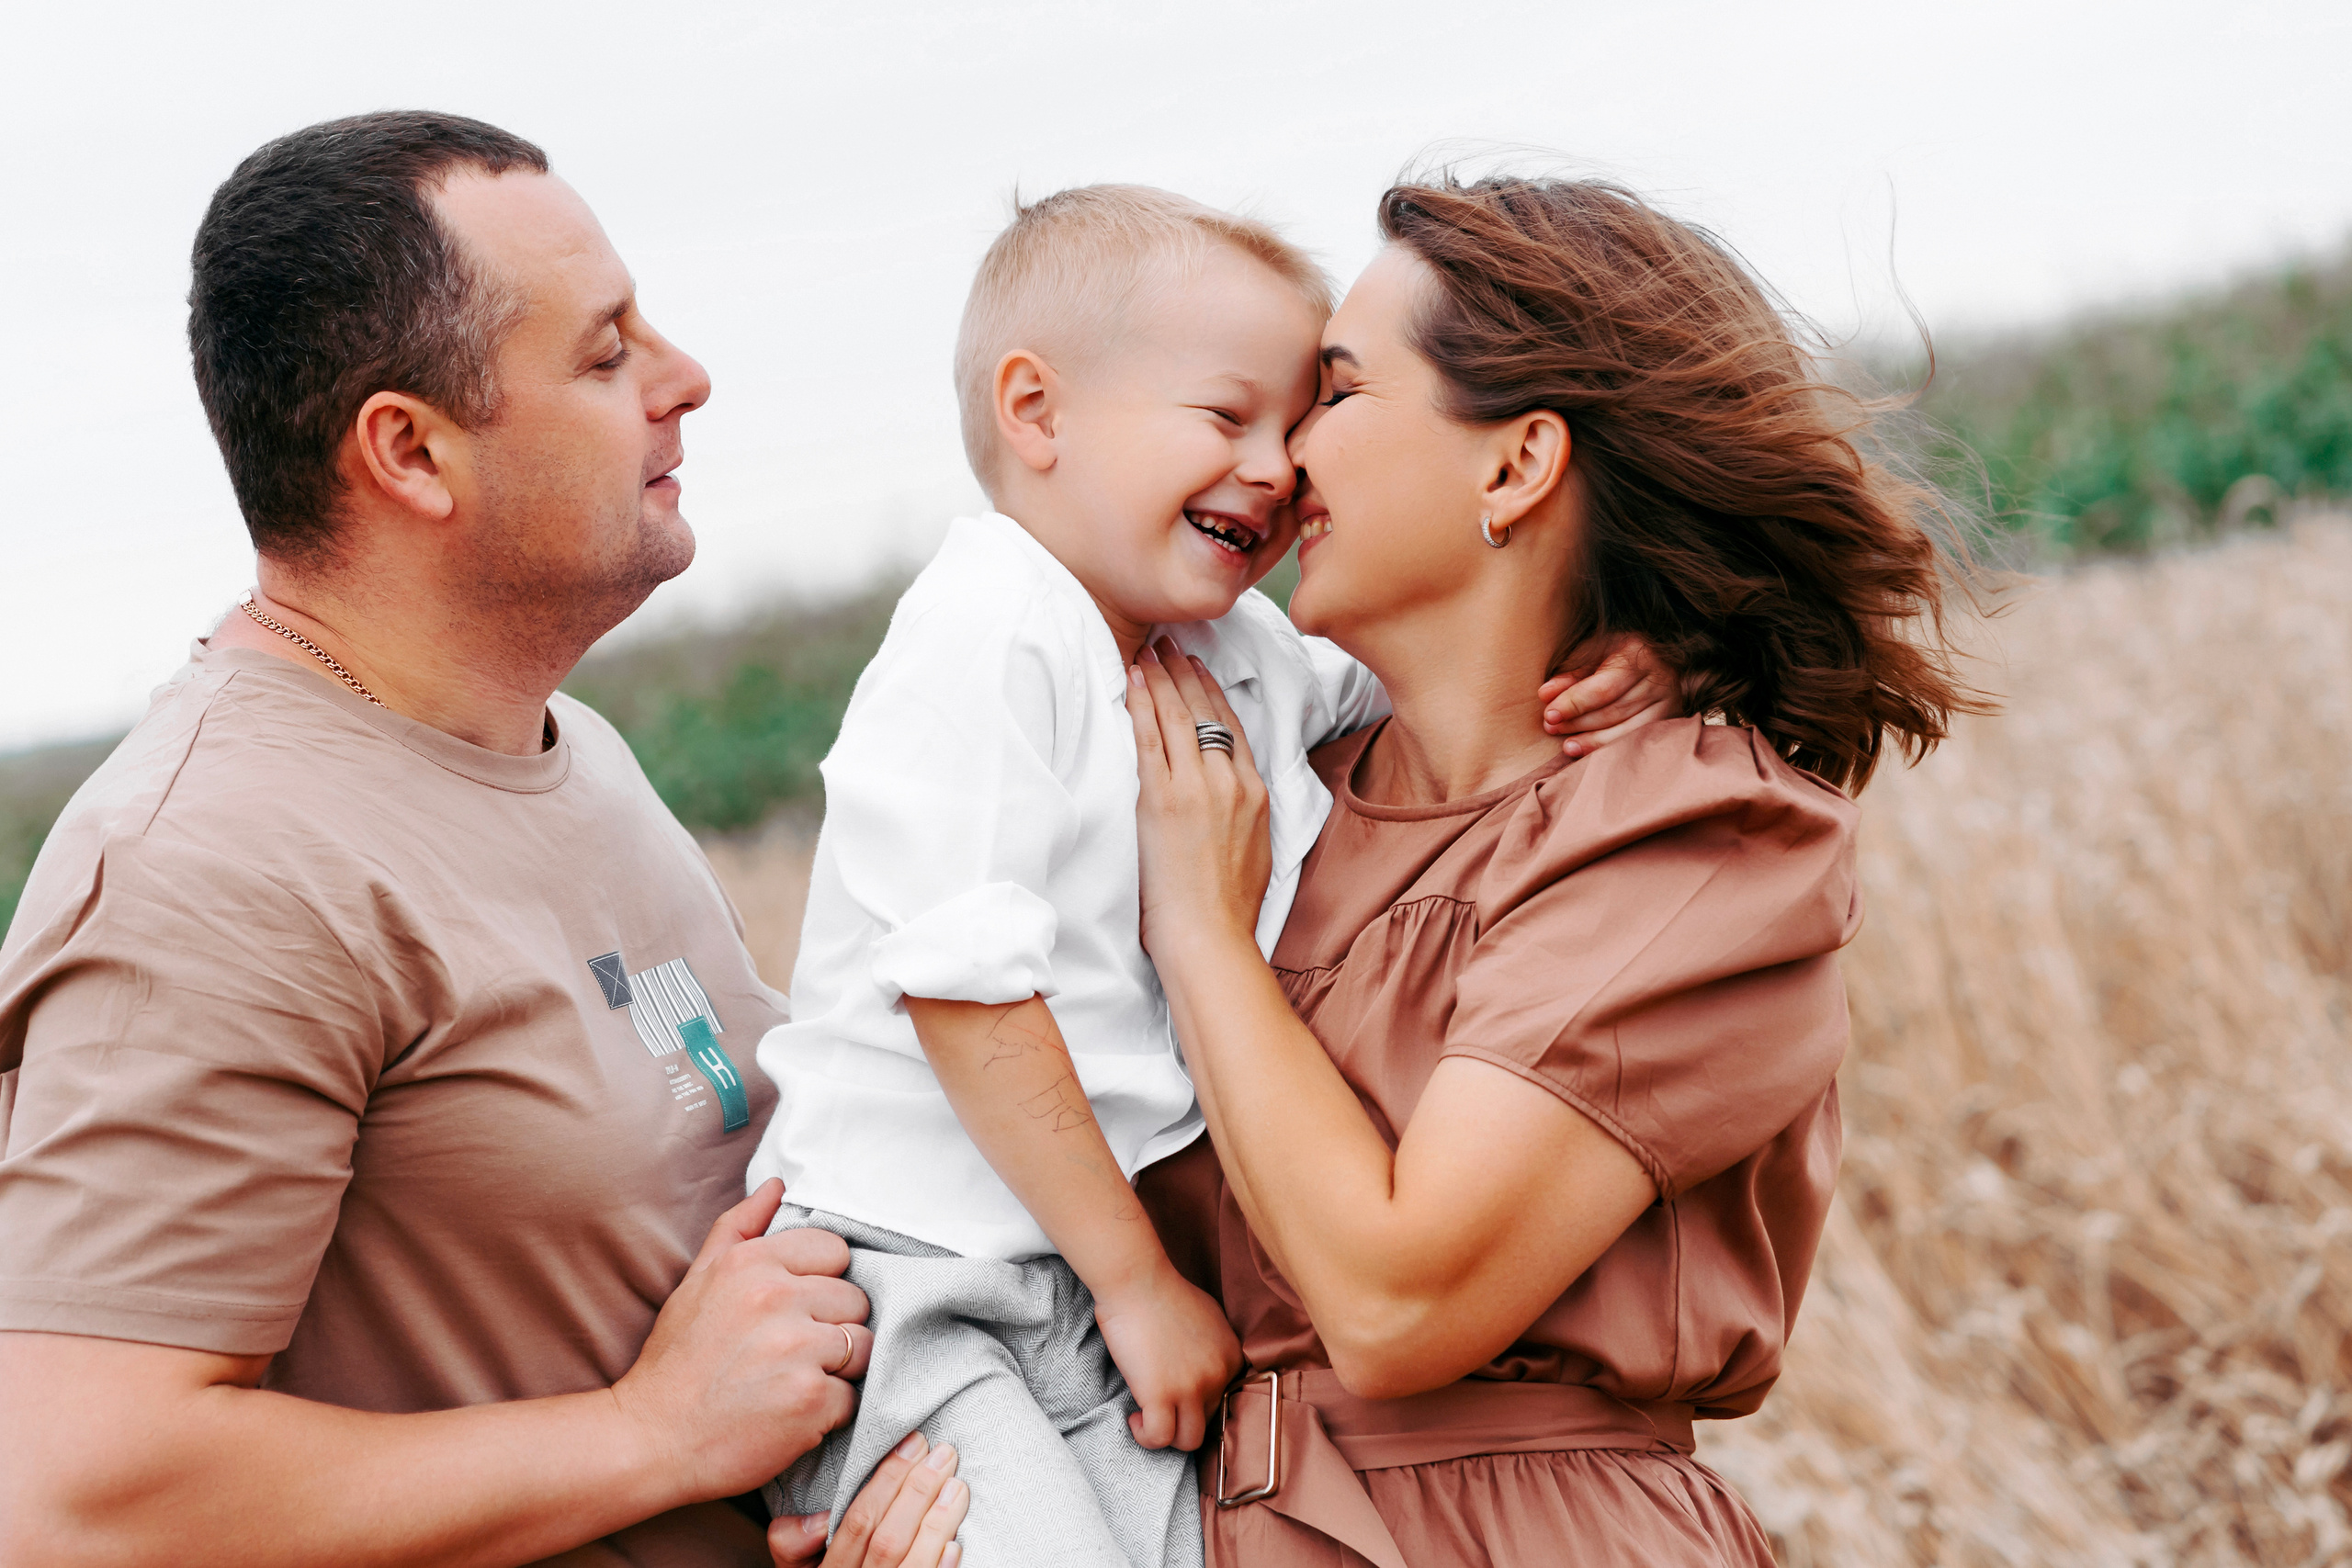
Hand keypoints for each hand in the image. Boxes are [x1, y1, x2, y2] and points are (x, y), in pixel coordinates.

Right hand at [613, 1179, 874, 1503]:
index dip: (822, 1284)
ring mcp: (798, 1349)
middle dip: (832, 1328)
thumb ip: (740, 1227)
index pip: (835, 1251)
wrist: (650, 1441)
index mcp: (751, 1263)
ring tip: (790, 1382)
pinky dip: (828, 1412)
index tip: (794, 1311)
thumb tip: (778, 1185)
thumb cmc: (675, 1363)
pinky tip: (789, 1414)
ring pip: (864, 1347)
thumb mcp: (697, 1281)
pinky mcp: (811, 1399)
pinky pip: (852, 1397)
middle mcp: (777, 1298)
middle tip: (789, 1355)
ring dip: (837, 1370)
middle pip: (856, 1301)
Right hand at [768, 1431, 970, 1567]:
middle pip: (888, 1539)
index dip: (888, 1479)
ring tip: (957, 1487)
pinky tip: (955, 1545)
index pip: (858, 1522)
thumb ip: (793, 1541)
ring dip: (938, 1522)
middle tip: (944, 1454)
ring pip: (912, 1562)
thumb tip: (820, 1519)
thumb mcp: (797, 1565)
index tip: (914, 1444)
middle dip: (918, 1490)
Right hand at [1094, 1267, 1243, 1452]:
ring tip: (1147, 1417)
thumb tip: (1202, 1367)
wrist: (1138, 1282)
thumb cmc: (1163, 1292)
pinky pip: (1160, 1438)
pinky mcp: (1162, 1396)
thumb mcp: (1207, 1317)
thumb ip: (1213, 1347)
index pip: (1223, 1400)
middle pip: (1206, 1420)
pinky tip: (1135, 1418)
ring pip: (1188, 1440)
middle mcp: (1218, 1376)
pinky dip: (1145, 1436)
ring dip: (1167, 1435)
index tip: (1176, 1393)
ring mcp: (1192, 1388)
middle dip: (1181, 1416)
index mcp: (1232, 1357)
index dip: (1196, 1401)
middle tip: (1158, 1403)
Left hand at [1126, 639, 1271, 967]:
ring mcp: (1197, 788)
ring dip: (1162, 678)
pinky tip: (1134, 681)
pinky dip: (1142, 705)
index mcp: (1256, 794)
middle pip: (1207, 712)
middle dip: (1186, 673)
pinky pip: (1150, 739)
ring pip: (1179, 716)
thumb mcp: (1255, 851)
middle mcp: (1230, 782)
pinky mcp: (1163, 800)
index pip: (1232, 728)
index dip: (1213, 693)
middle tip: (1170, 644)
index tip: (1199, 670)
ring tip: (1148, 651)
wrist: (1212, 936)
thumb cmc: (1227, 909)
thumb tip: (1230, 804)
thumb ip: (1244, 816)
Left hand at [1539, 633, 1681, 756]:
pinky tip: (1587, 751)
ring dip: (1591, 741)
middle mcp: (1661, 678)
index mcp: (1639, 654)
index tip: (1549, 714)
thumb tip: (1545, 695)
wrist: (1654, 652)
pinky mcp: (1670, 719)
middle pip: (1614, 711)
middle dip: (1578, 722)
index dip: (1574, 704)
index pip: (1603, 688)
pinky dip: (1610, 748)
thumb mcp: (1592, 652)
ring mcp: (1670, 701)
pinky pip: (1637, 740)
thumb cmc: (1615, 651)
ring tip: (1566, 744)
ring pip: (1626, 730)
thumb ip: (1570, 674)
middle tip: (1551, 727)